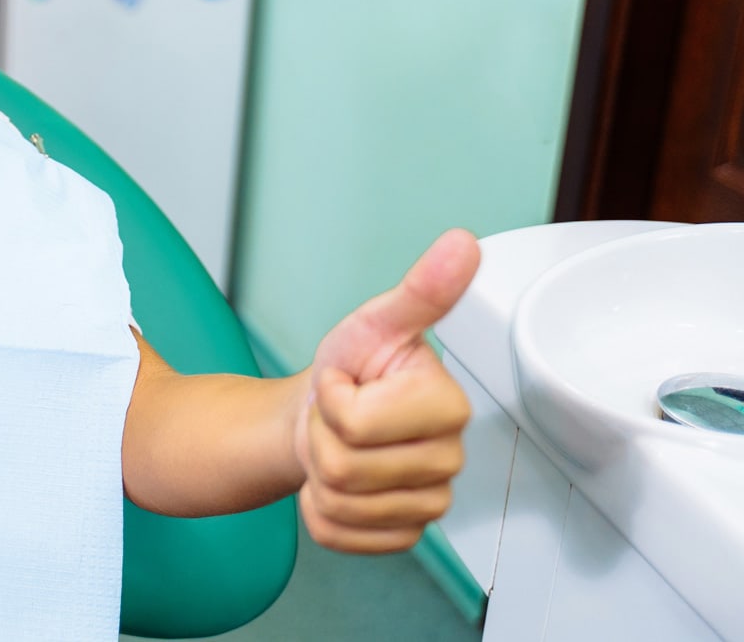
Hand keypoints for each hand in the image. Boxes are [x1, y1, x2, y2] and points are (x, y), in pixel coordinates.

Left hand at [293, 229, 479, 552]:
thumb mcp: (374, 323)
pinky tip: (337, 483)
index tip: (350, 381)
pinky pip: (336, 534)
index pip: (354, 421)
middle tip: (341, 418)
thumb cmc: (351, 370)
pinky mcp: (401, 537)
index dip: (332, 397)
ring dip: (318, 473)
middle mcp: (449, 461)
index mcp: (448, 408)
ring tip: (340, 444)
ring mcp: (428, 504)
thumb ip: (420, 290)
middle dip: (322, 436)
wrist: (322, 416)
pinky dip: (318, 509)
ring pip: (339, 503)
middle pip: (343, 466)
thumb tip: (463, 244)